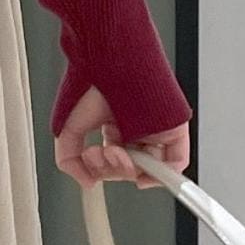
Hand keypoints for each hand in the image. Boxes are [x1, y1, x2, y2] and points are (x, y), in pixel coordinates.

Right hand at [54, 85, 189, 190]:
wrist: (108, 63)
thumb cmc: (90, 83)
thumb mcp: (68, 127)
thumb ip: (68, 158)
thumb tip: (85, 181)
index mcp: (114, 126)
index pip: (111, 161)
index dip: (99, 167)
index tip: (88, 156)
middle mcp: (136, 129)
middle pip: (128, 167)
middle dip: (111, 168)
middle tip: (101, 154)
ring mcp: (155, 130)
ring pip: (149, 167)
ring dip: (129, 170)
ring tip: (118, 154)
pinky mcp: (173, 128)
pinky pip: (176, 161)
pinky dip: (162, 175)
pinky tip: (143, 175)